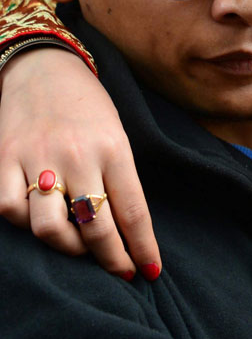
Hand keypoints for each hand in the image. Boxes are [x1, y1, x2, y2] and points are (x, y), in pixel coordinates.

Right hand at [0, 47, 160, 279]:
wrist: (44, 67)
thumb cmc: (88, 106)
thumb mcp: (117, 134)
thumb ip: (119, 177)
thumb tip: (126, 231)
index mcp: (114, 147)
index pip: (132, 211)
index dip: (142, 247)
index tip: (149, 271)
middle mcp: (77, 155)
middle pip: (95, 226)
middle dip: (111, 259)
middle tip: (121, 271)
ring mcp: (37, 158)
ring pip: (49, 228)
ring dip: (67, 248)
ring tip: (80, 247)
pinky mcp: (4, 159)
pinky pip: (10, 210)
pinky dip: (24, 224)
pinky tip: (40, 220)